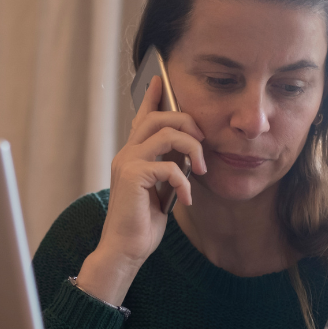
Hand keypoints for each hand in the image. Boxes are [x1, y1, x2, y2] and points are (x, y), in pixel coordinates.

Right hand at [76, 75, 206, 304]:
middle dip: (187, 122)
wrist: (125, 249)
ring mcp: (127, 163)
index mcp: (131, 155)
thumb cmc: (141, 224)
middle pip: (158, 117)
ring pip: (166, 133)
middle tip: (202, 142)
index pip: (142, 118)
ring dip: (192, 148)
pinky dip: (184, 182)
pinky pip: (169, 166)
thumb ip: (166, 169)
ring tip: (200, 170)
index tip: (160, 79)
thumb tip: (186, 154)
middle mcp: (126, 154)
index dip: (152, 98)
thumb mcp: (158, 191)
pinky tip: (186, 199)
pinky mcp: (133, 176)